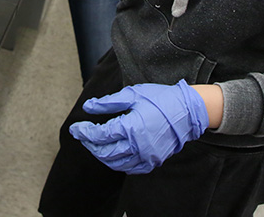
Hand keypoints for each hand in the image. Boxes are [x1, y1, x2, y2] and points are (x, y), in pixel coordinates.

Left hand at [69, 80, 208, 174]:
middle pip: (104, 152)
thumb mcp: (132, 95)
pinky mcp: (153, 161)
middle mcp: (137, 146)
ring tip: (96, 145)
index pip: (99, 135)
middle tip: (83, 136)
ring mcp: (146, 156)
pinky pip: (130, 168)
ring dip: (102, 155)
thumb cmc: (161, 99)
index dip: (84, 132)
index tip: (76, 128)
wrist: (187, 111)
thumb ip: (108, 102)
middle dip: (90, 145)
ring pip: (115, 163)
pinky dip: (118, 163)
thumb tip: (88, 107)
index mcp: (130, 127)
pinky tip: (114, 154)